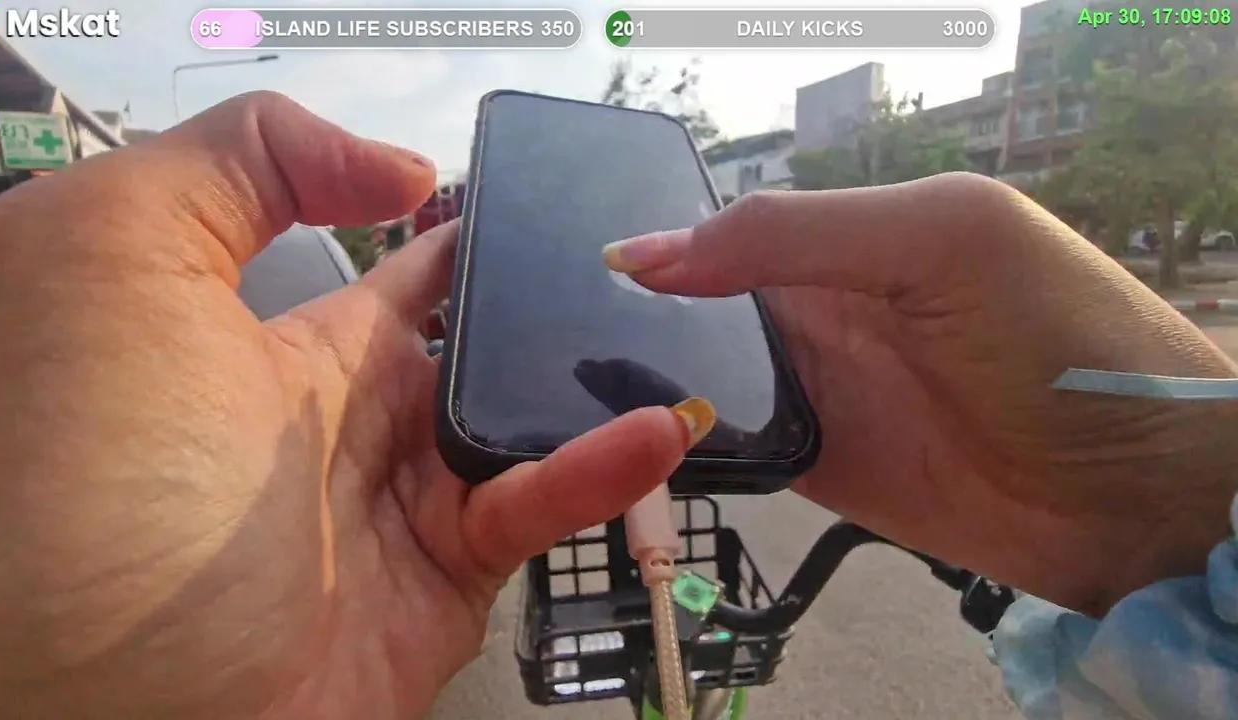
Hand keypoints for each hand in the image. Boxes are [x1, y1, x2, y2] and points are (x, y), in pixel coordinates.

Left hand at [0, 93, 707, 717]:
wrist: (117, 712)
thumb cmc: (93, 483)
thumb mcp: (110, 256)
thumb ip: (236, 163)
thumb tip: (391, 169)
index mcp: (273, 339)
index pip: (385, 261)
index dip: (455, 222)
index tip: (536, 195)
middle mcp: (342, 417)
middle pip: (475, 338)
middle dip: (547, 299)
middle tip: (629, 264)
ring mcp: (398, 501)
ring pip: (522, 419)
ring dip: (593, 381)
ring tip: (668, 338)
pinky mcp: (445, 578)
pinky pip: (535, 507)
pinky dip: (601, 469)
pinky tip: (655, 429)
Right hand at [604, 173, 1237, 616]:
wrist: (1137, 496)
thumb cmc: (1065, 342)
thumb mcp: (939, 241)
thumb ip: (795, 235)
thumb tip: (648, 253)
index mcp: (855, 237)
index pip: (732, 228)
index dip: (665, 244)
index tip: (583, 265)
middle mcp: (828, 309)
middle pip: (706, 305)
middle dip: (641, 315)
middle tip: (559, 329)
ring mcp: (821, 391)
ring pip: (706, 377)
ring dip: (651, 382)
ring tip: (569, 385)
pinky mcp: (817, 466)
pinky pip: (733, 449)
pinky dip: (685, 446)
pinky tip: (624, 444)